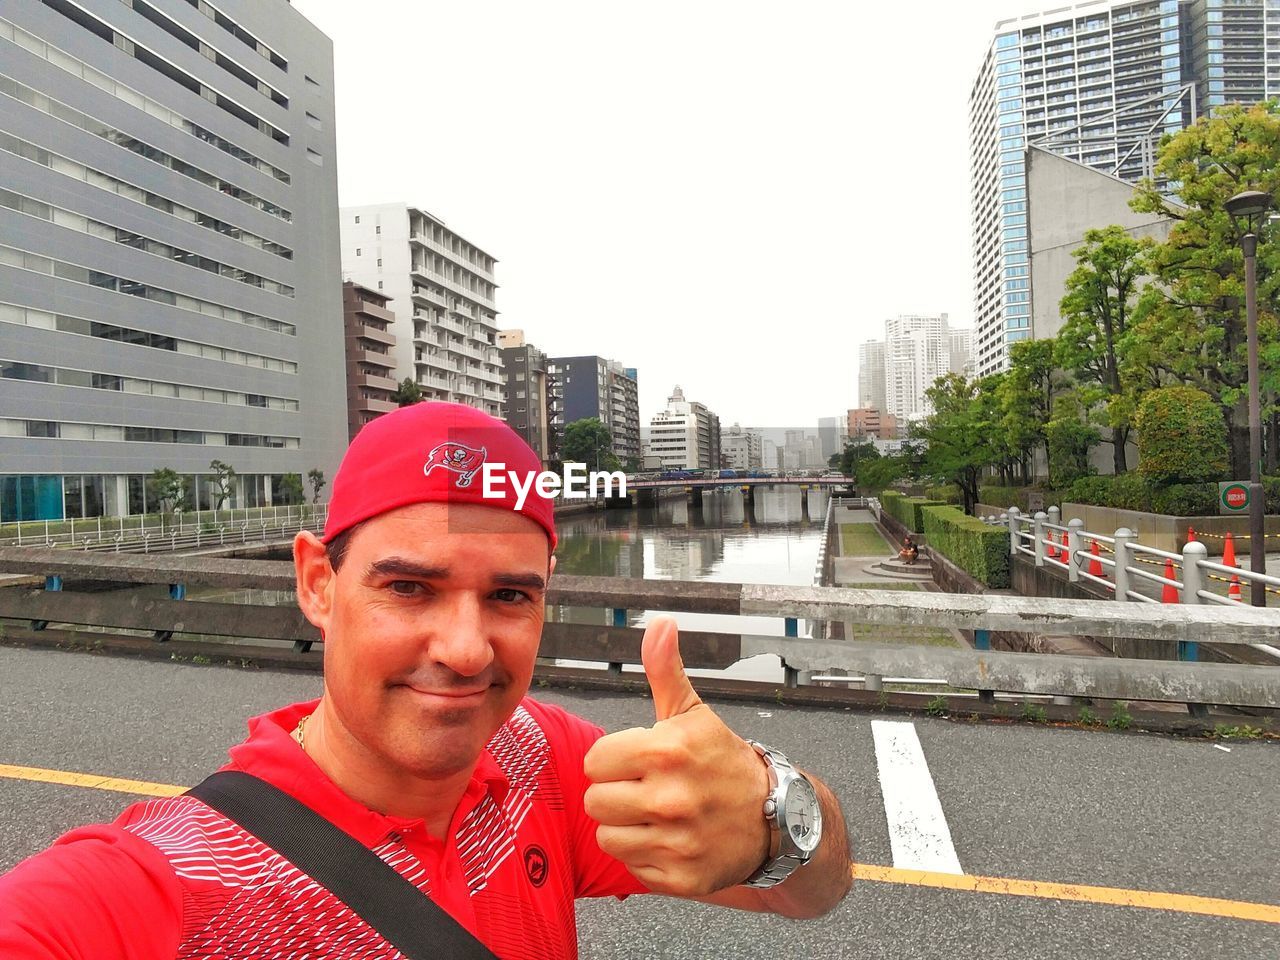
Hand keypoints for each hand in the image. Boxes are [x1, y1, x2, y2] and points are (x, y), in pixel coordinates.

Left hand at [583, 616, 770, 896]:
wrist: (775, 817)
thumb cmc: (722, 760)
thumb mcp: (694, 713)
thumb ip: (665, 669)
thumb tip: (660, 623)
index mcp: (667, 751)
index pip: (594, 761)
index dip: (613, 759)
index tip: (638, 761)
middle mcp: (671, 798)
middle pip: (595, 801)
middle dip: (615, 793)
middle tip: (646, 789)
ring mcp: (677, 841)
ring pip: (608, 836)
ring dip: (626, 827)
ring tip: (656, 815)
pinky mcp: (680, 878)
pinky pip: (632, 867)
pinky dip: (647, 857)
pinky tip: (671, 840)